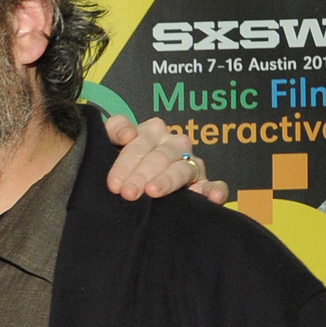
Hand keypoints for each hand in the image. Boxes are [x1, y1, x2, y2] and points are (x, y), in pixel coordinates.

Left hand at [104, 112, 229, 205]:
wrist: (132, 183)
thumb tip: (128, 134)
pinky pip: (215, 185)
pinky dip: (215, 189)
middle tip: (128, 193)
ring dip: (168, 180)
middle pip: (160, 157)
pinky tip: (211, 196)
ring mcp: (191, 163)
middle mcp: (175, 144)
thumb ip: (113, 130)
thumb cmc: (121, 164)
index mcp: (152, 131)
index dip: (126, 163)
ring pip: (183, 169)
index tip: (114, 184)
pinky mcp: (204, 183)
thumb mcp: (110, 144)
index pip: (140, 142)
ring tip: (154, 191)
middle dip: (142, 175)